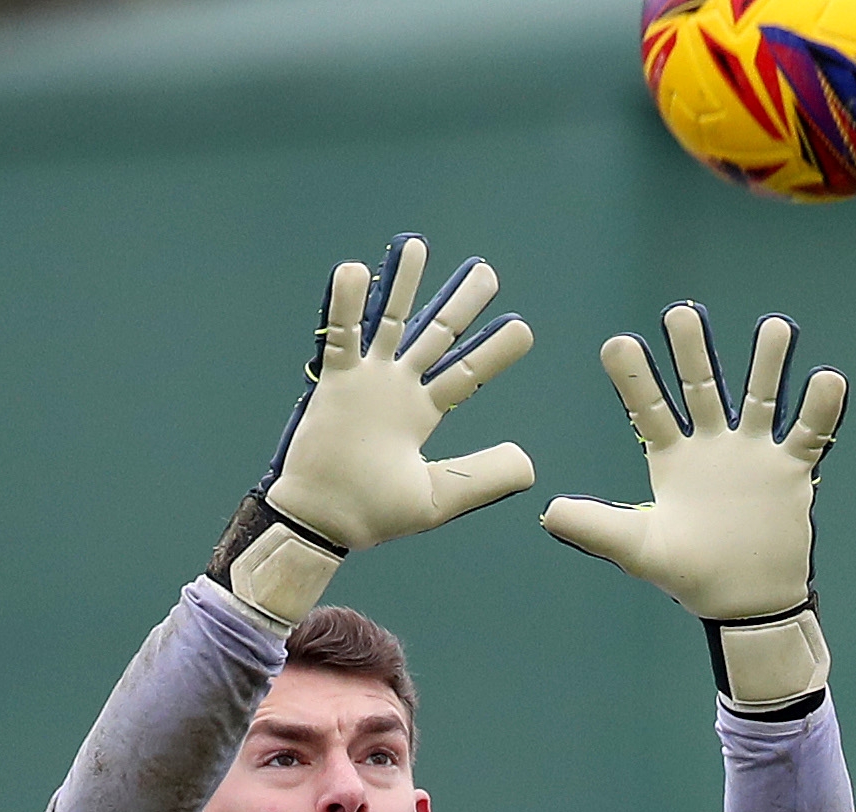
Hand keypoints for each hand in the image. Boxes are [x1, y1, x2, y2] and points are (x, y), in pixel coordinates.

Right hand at [211, 236, 534, 621]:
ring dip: (405, 285)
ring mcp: (366, 381)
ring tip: (417, 246)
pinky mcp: (335, 380)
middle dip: (461, 303)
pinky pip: (341, 333)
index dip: (495, 353)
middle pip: (436, 336)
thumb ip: (482, 477)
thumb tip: (531, 465)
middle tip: (486, 272)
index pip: (467, 375)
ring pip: (390, 321)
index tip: (523, 329)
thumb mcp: (438, 497)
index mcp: (423, 415)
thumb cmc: (374, 514)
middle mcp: (398, 390)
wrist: (324, 521)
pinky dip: (347, 302)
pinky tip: (355, 268)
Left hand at [537, 302, 844, 711]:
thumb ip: (597, 528)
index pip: (650, 410)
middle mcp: (710, 446)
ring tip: (774, 328)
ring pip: (759, 398)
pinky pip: (807, 434)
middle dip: (692, 353)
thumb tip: (547, 512)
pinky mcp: (790, 470)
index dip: (634, 379)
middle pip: (702, 388)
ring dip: (766, 365)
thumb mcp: (639, 550)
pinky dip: (819, 409)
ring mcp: (752, 453)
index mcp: (670, 459)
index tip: (616, 343)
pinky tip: (826, 378)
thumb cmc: (689, 575)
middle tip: (680, 314)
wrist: (744, 604)